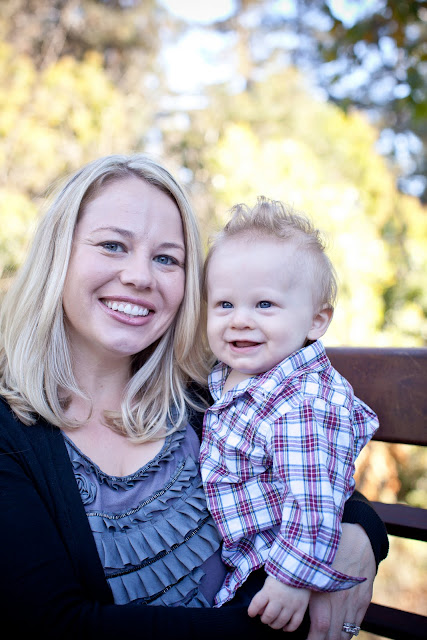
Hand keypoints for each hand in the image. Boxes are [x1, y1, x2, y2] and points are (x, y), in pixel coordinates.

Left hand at [247, 575, 309, 631]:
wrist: (300, 568)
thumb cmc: (281, 574)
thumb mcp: (269, 581)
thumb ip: (263, 595)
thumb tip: (259, 611)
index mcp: (269, 590)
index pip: (256, 604)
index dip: (252, 611)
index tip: (251, 613)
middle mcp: (279, 599)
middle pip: (269, 616)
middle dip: (265, 619)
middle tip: (265, 618)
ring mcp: (291, 604)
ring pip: (281, 622)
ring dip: (275, 625)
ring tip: (273, 622)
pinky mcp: (301, 608)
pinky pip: (295, 624)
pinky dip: (289, 628)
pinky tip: (285, 627)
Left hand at [307, 523, 375, 639]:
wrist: (358, 539)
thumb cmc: (330, 550)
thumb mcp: (312, 567)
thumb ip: (305, 586)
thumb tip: (292, 602)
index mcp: (324, 593)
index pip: (319, 629)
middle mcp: (340, 601)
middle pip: (333, 635)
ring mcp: (354, 602)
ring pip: (346, 632)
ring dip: (336, 639)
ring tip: (327, 639)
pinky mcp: (364, 600)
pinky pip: (357, 623)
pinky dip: (349, 631)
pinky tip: (341, 633)